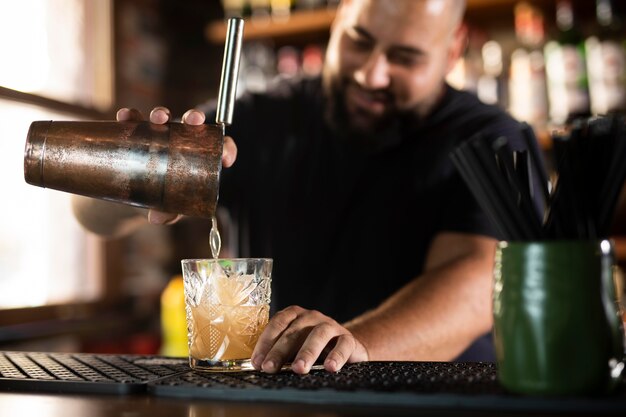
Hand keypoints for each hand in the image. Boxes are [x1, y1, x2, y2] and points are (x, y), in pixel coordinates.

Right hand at [115, 107, 237, 224]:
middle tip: (192, 121)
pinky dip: (129, 117)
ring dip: (162, 113)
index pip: (219, 146)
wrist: (135, 197)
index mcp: (199, 156)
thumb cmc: (163, 200)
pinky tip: (124, 117)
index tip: (226, 159)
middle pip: (191, 123)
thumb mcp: (169, 209)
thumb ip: (168, 213)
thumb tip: (156, 218)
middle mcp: (181, 140)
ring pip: (164, 118)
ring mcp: (159, 134)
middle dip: (193, 117)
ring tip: (159, 118)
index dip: (226, 149)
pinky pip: (133, 120)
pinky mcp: (137, 132)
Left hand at [251, 306, 368, 374]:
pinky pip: (343, 344)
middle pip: (294, 331)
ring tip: (299, 369)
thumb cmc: (313, 348)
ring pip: (318, 334)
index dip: (266, 342)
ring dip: (307, 352)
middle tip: (270, 368)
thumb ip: (280, 353)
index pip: (277, 324)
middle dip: (280, 351)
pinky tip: (330, 367)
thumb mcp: (294, 347)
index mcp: (295, 315)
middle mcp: (312, 317)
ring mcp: (331, 326)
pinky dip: (337, 355)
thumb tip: (260, 368)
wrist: (346, 348)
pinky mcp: (348, 338)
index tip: (257, 362)